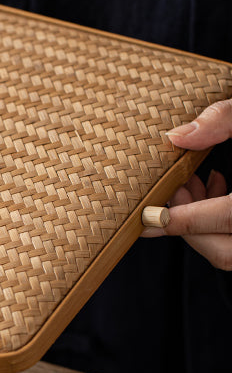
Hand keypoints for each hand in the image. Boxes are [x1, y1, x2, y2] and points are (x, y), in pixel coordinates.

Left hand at [142, 99, 231, 268]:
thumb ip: (225, 119)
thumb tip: (176, 137)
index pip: (230, 217)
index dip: (184, 221)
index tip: (148, 216)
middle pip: (227, 251)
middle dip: (189, 227)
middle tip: (174, 190)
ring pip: (231, 254)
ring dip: (202, 228)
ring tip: (194, 185)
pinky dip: (220, 229)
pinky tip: (218, 189)